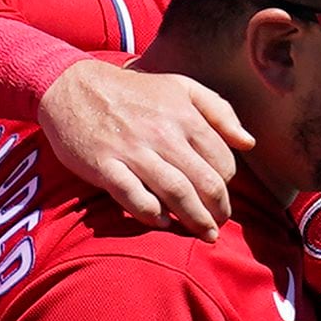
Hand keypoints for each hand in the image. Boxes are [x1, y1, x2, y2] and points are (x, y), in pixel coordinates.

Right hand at [41, 59, 250, 232]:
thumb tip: (249, 143)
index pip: (222, 161)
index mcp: (184, 114)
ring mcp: (132, 151)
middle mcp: (162, 133)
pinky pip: (135, 198)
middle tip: (219, 224)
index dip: (227, 183)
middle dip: (218, 210)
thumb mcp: (180, 86)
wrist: (71, 86)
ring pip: (176, 193)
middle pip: (204, 182)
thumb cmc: (133, 91)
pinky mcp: (105, 166)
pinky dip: (153, 215)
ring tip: (205, 234)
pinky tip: (163, 223)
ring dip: (195, 219)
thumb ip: (219, 110)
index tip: (220, 193)